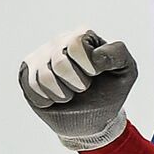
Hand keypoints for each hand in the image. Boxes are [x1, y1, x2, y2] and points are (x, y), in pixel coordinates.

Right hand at [18, 29, 136, 149]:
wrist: (91, 118)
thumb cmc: (109, 90)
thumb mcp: (126, 71)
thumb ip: (118, 54)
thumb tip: (96, 56)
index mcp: (83, 36)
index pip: (76, 43)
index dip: (88, 66)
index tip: (96, 74)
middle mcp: (59, 42)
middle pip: (60, 61)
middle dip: (76, 83)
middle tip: (83, 87)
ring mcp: (41, 57)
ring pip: (44, 77)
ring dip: (63, 94)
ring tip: (70, 94)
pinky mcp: (27, 73)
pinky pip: (32, 88)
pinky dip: (48, 100)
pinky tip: (55, 97)